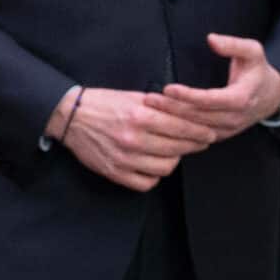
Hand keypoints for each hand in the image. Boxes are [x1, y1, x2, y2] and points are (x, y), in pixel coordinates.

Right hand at [57, 86, 211, 192]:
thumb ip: (160, 107)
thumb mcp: (132, 96)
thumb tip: (190, 115)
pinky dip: (154, 176)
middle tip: (197, 142)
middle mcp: (133, 139)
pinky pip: (147, 183)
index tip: (209, 134)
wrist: (69, 116)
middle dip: (192, 145)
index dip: (200, 132)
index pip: (182, 128)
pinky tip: (152, 164)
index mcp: (139, 116)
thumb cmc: (102, 103)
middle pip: (178, 149)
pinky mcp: (115, 172)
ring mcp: (124, 159)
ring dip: (173, 160)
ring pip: (166, 168)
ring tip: (170, 151)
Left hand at [151, 34, 279, 143]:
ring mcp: (227, 129)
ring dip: (171, 121)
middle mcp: (234, 118)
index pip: (211, 100)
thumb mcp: (253, 51)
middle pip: (199, 117)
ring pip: (195, 130)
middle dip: (172, 109)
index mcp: (242, 98)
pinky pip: (196, 137)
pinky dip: (177, 131)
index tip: (168, 88)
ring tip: (149, 110)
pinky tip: (159, 122)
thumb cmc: (257, 70)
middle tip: (148, 99)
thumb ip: (234, 44)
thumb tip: (211, 39)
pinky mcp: (219, 135)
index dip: (189, 96)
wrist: (271, 97)